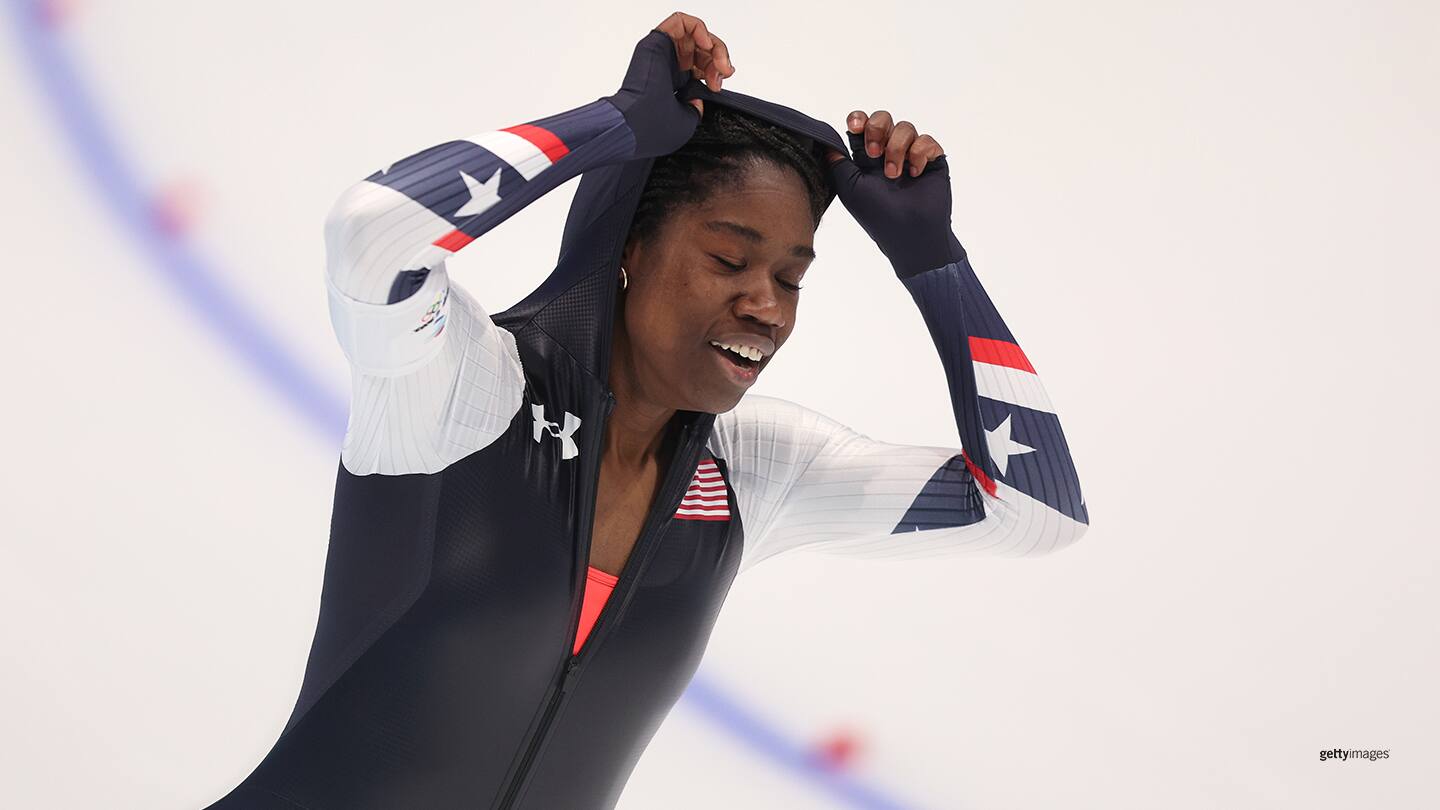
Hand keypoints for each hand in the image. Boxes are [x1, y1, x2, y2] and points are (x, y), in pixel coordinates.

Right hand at [651, 12, 734, 116]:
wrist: (638, 123)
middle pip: (701, 49)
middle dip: (719, 59)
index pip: (701, 65)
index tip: (719, 85)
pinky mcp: (658, 40)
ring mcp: (664, 51)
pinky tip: (705, 44)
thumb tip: (700, 99)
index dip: (716, 70)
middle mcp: (669, 64)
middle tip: (723, 74)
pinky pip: (680, 21)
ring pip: (695, 35)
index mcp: (675, 81)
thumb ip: (696, 107)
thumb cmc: (653, 126)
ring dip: (713, 45)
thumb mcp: (687, 120)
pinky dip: (698, 29)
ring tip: (719, 62)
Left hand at [823, 110, 958, 276]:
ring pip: (906, 127)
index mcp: (866, 158)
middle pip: (883, 118)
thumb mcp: (848, 187)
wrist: (909, 232)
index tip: (856, 126)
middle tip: (874, 154)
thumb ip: (836, 162)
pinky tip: (915, 174)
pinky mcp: (932, 160)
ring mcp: (911, 155)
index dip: (859, 119)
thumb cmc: (877, 215)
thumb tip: (826, 141)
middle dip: (877, 129)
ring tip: (894, 175)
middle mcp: (888, 153)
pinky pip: (926, 140)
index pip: (862, 126)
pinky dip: (918, 155)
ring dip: (897, 148)